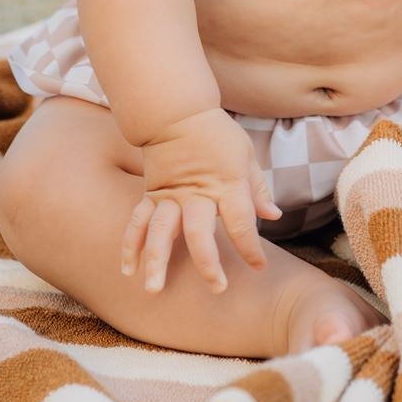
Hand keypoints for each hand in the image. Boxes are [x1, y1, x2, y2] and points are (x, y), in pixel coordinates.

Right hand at [120, 109, 280, 295]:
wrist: (177, 112)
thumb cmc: (217, 133)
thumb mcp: (246, 155)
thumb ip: (257, 189)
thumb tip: (273, 216)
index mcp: (226, 184)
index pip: (241, 222)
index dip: (251, 248)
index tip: (258, 267)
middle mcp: (197, 194)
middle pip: (200, 232)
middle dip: (207, 262)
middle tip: (217, 288)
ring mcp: (170, 196)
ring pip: (161, 231)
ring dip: (157, 260)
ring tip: (153, 289)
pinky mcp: (150, 195)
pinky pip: (138, 222)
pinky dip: (130, 244)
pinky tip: (129, 269)